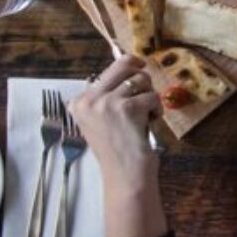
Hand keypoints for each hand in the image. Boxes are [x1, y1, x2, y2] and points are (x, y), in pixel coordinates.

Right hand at [71, 55, 164, 236]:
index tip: (135, 76)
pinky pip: (152, 96)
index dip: (127, 71)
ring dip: (150, 96)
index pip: (108, 70)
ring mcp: (106, 102)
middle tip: (146, 84)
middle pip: (123, 63)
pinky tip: (149, 123)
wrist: (124, 173)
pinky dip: (156, 109)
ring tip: (145, 115)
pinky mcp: (125, 107)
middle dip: (140, 72)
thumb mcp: (103, 119)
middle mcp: (89, 99)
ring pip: (141, 79)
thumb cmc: (118, 148)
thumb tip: (129, 64)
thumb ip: (108, 96)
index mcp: (79, 101)